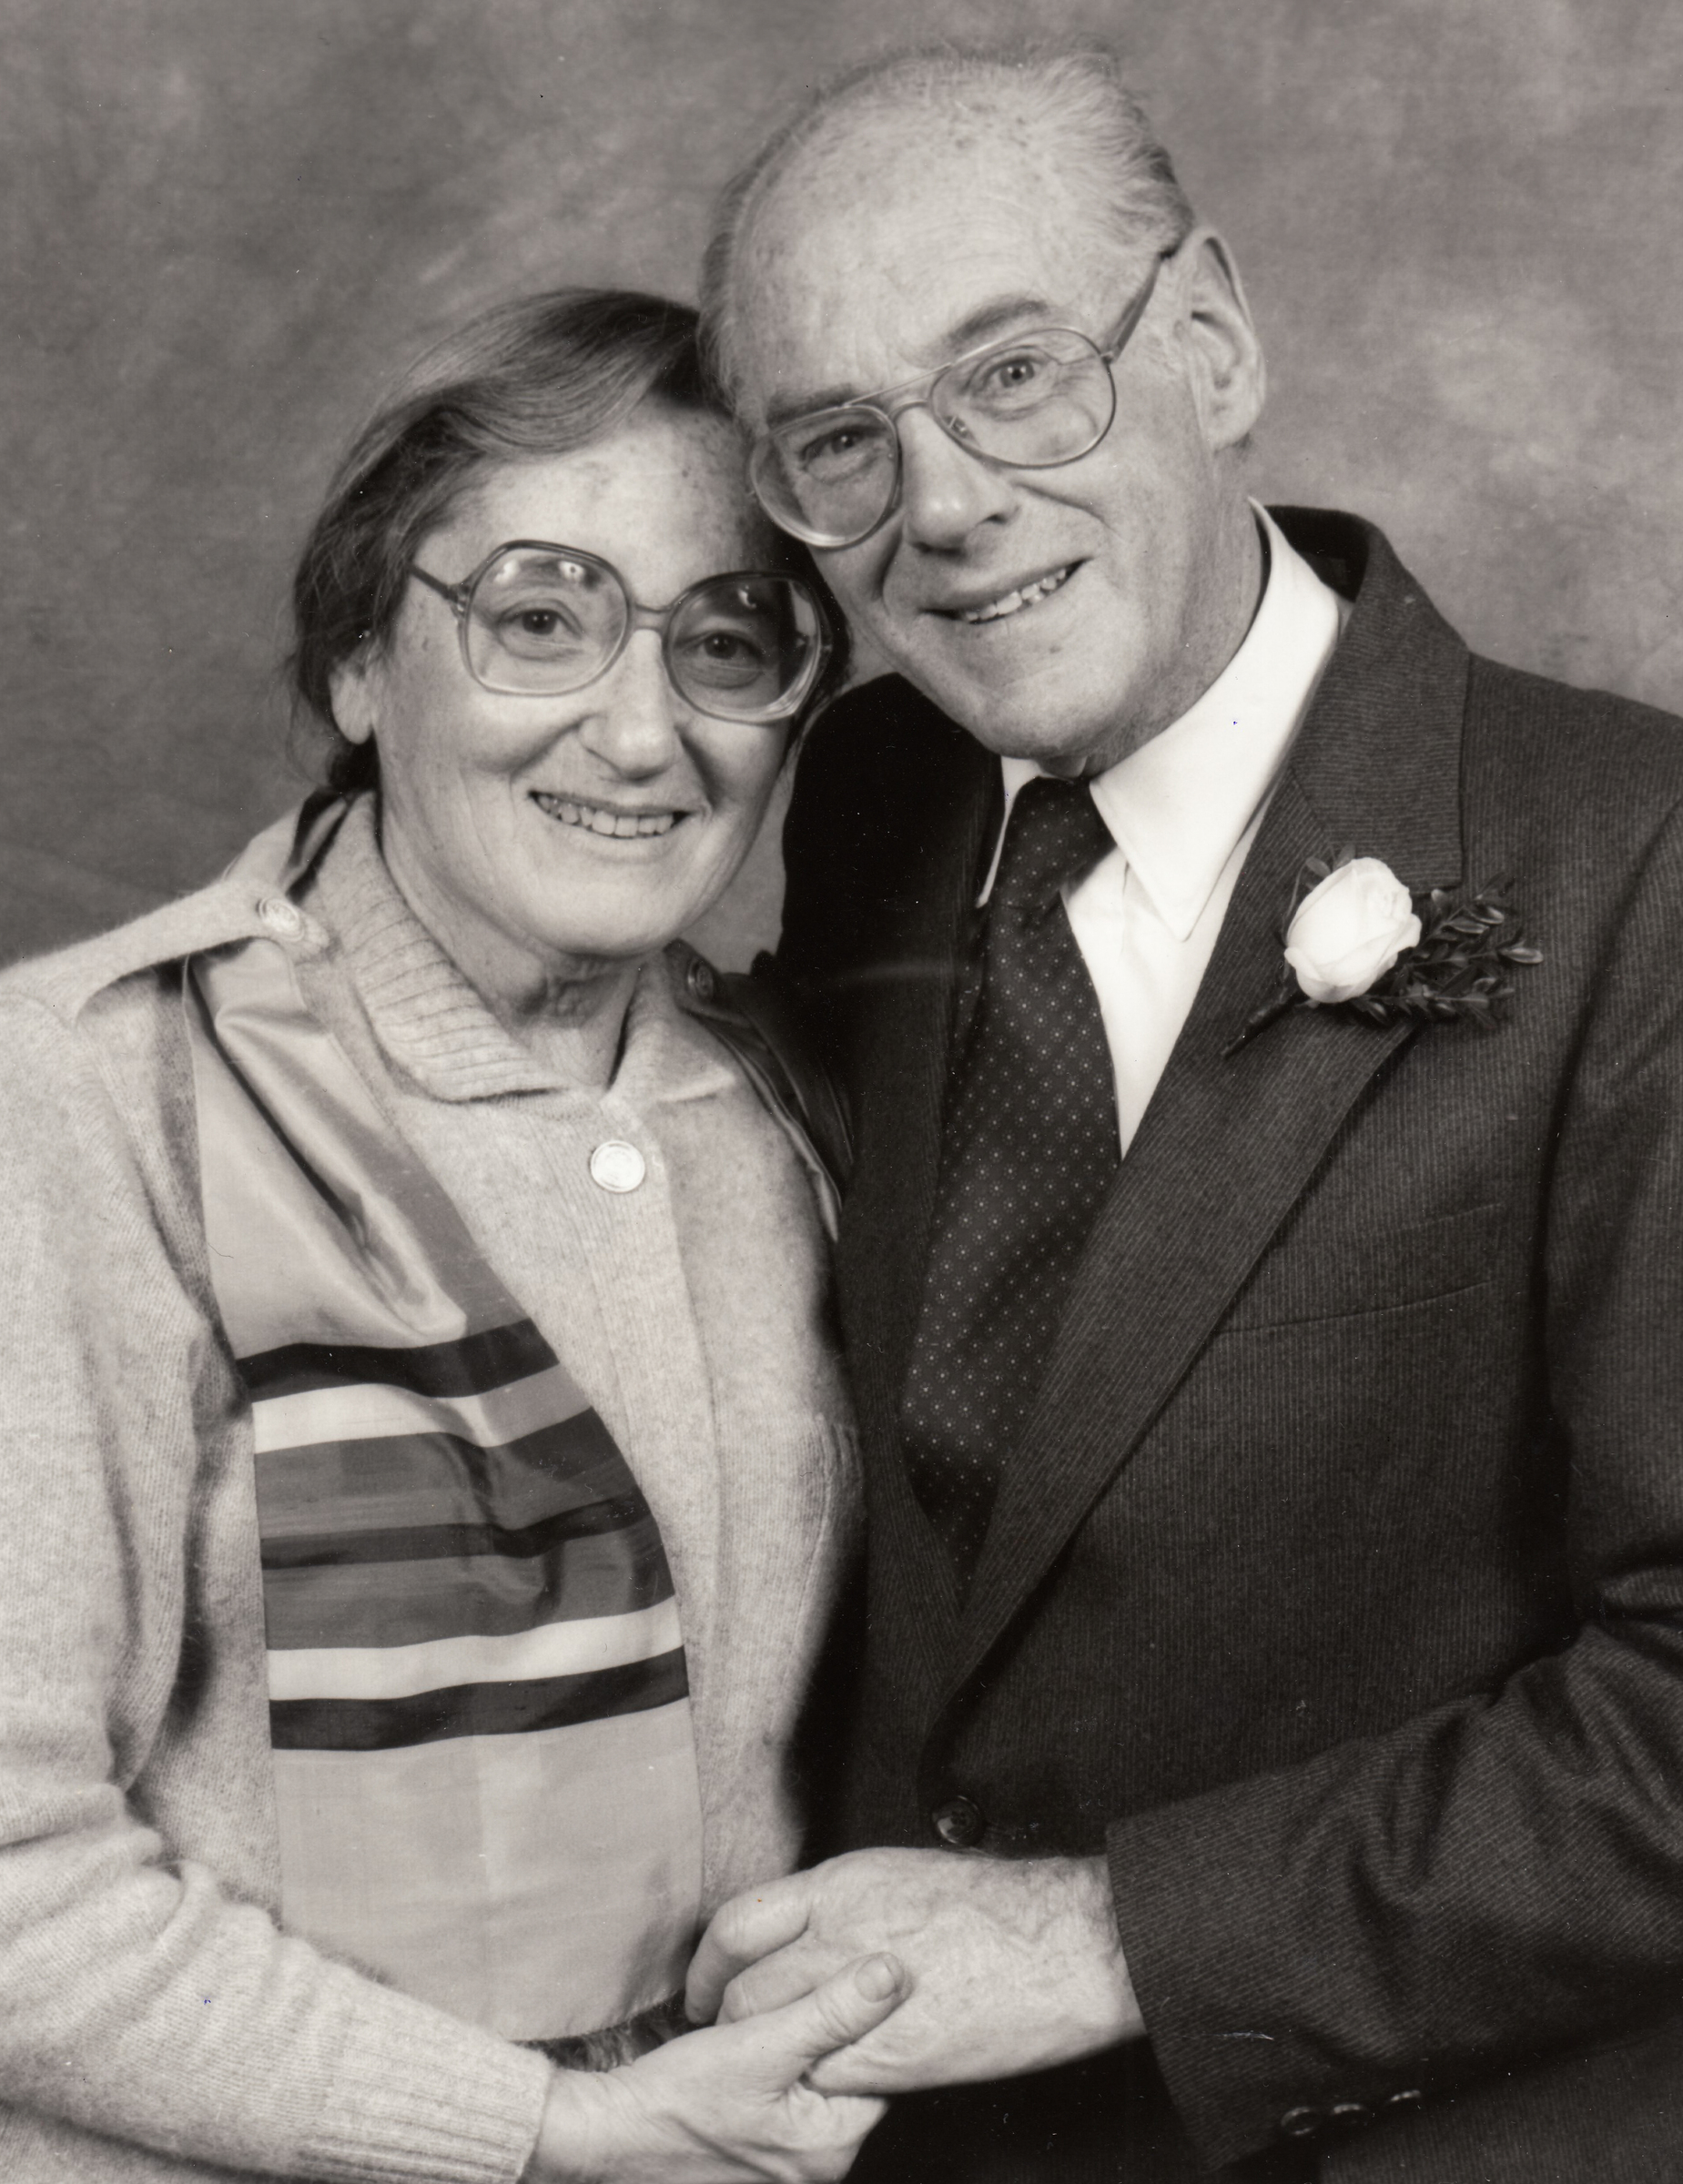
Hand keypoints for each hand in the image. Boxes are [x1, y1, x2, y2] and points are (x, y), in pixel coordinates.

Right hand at [525, 1953, 903, 2182]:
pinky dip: (781, 2070)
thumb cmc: (677, 2094)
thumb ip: (830, 2008)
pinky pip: (791, 2102)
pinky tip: (756, 2047)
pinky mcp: (762, 2156)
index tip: (840, 1977)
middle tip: (796, 1998)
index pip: (878, 2066)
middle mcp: (820, 2168)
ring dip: (802, 2049)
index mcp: (831, 2147)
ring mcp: (790, 2167)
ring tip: (772, 2022)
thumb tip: (895, 1972)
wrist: (608, 2133)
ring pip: (819, 2087)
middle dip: (829, 2033)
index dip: (860, 2016)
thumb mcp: (759, 2041)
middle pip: (850, 2078)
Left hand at [685, 1850, 1142, 2096]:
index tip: (707, 1984)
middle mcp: (836, 1936)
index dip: (710, 1962)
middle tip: (727, 2039)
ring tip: (772, 2066)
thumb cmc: (1005, 1907)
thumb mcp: (907, 1877)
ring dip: (767, 2055)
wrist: (1067, 1944)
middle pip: (744, 1989)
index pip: (739, 1923)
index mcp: (842, 1886)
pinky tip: (826, 2081)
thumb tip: (821, 1926)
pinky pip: (821, 2075)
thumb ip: (851, 1904)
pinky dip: (815, 2082)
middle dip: (729, 2021)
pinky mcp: (888, 2056)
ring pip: (773, 2036)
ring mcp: (857, 1997)